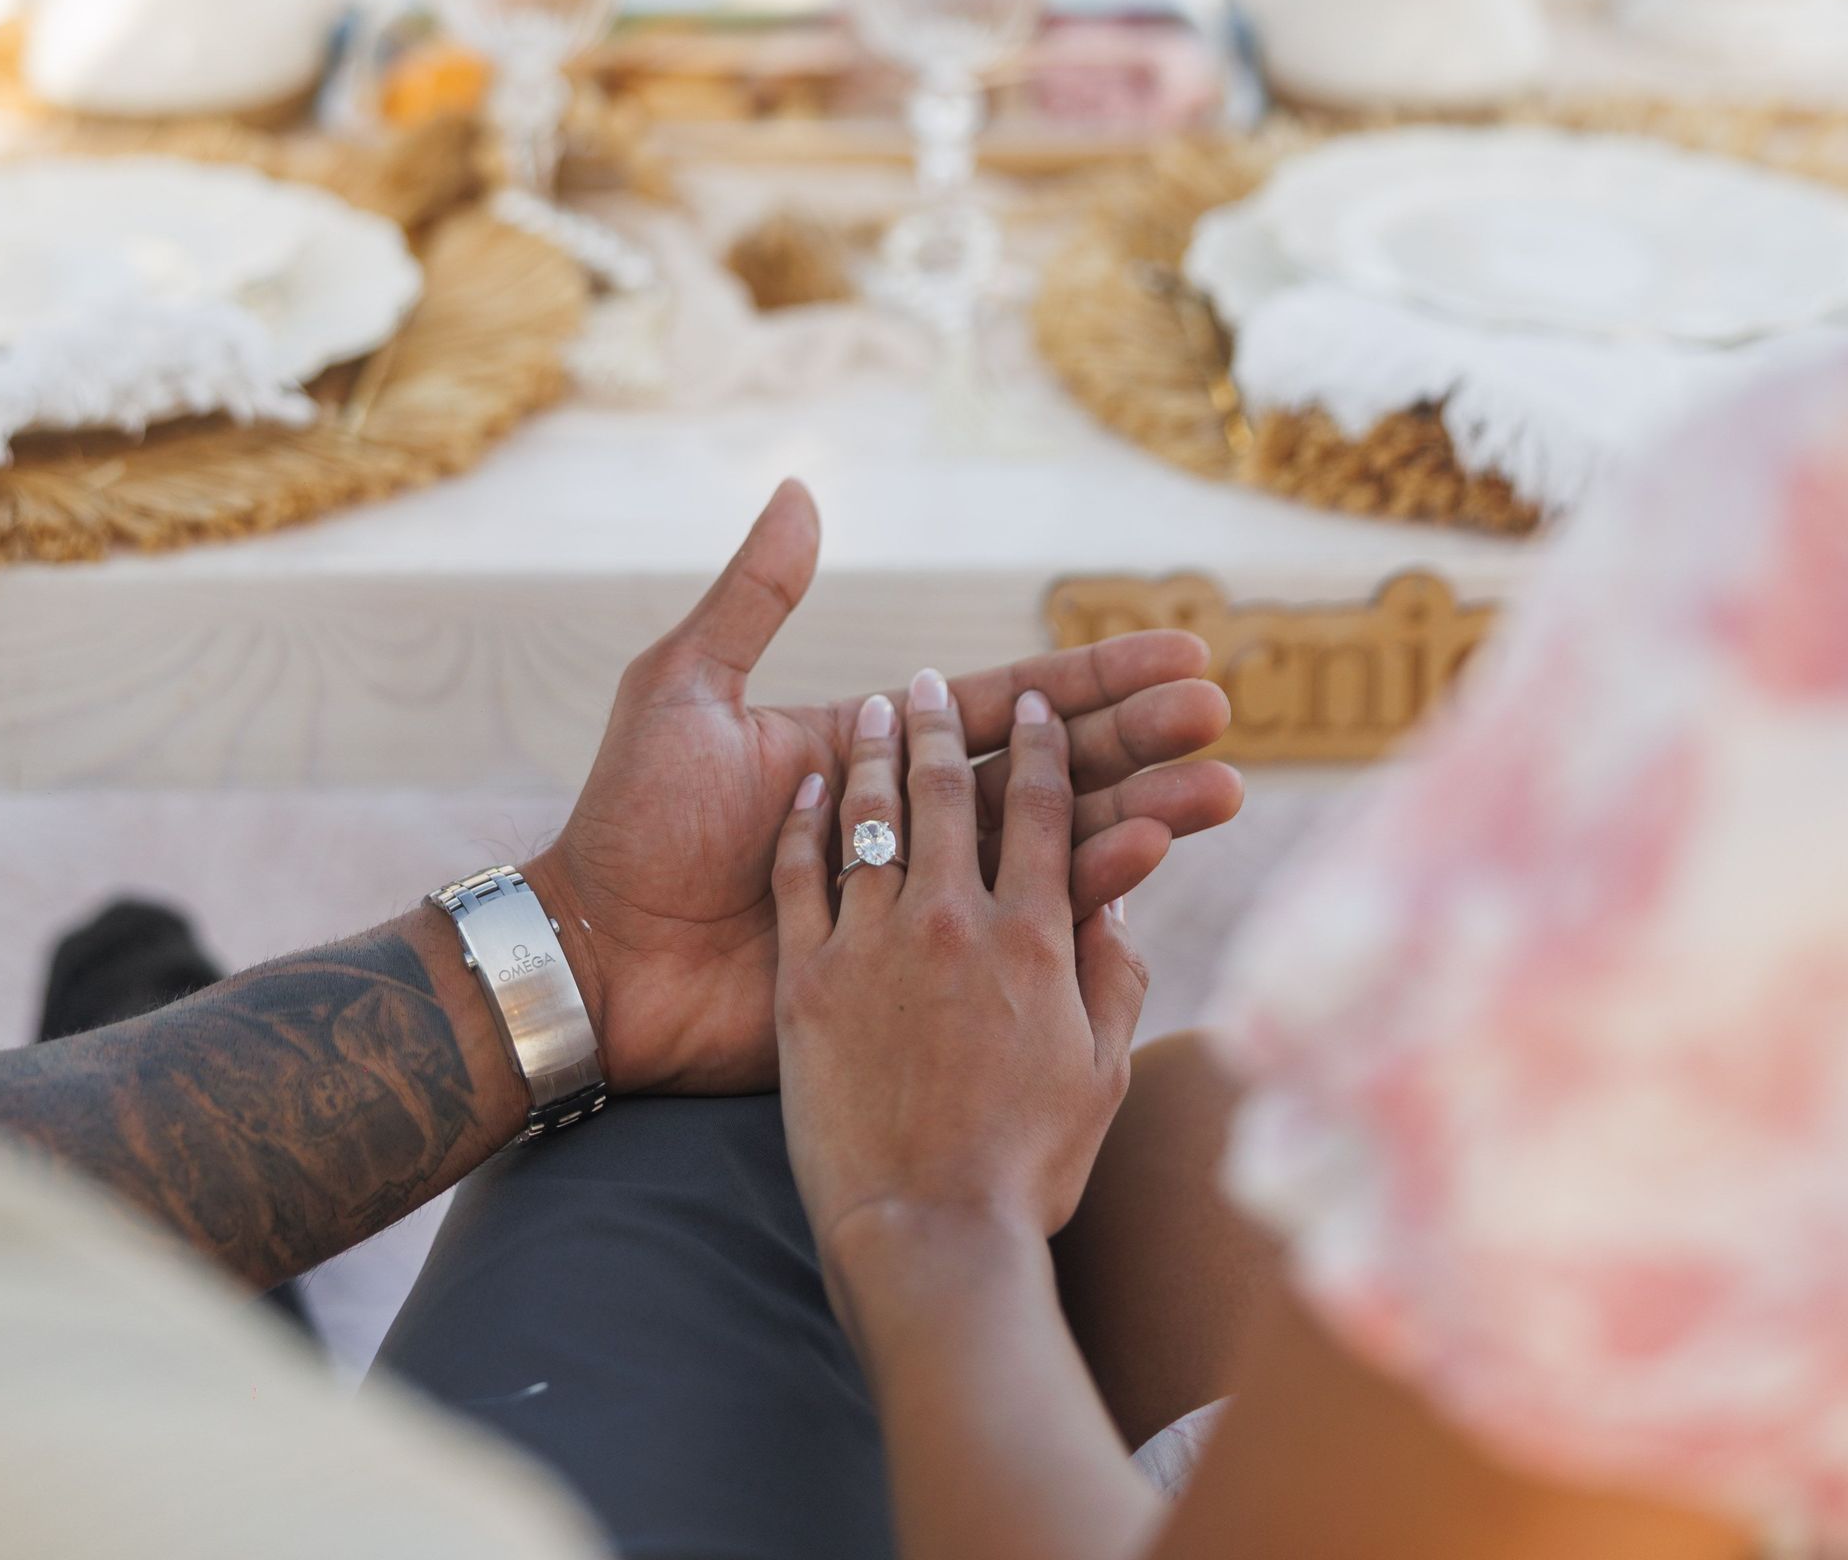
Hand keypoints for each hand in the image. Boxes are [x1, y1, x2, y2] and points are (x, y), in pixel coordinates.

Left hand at [529, 480, 1239, 1095]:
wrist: (596, 951)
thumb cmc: (632, 822)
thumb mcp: (685, 691)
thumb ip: (753, 598)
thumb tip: (801, 487)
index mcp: (881, 754)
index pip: (1011, 706)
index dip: (1097, 678)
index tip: (1183, 650)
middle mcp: (918, 823)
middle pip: (1054, 773)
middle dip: (1141, 742)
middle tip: (1221, 720)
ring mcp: (924, 901)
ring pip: (1053, 849)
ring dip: (1138, 818)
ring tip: (1217, 796)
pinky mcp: (914, 973)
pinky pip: (1010, 931)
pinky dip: (1080, 902)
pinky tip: (1144, 872)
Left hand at [772, 672, 1145, 1275]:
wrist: (920, 1242)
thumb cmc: (1025, 1172)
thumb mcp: (1100, 1076)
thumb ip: (1111, 978)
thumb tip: (1115, 901)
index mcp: (1033, 938)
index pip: (1041, 810)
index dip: (1044, 746)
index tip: (1041, 702)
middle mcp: (953, 922)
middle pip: (952, 791)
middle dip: (954, 720)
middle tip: (939, 675)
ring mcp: (873, 945)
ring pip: (875, 816)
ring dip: (879, 750)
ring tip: (880, 700)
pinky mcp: (806, 981)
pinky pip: (804, 877)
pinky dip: (807, 823)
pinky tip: (810, 785)